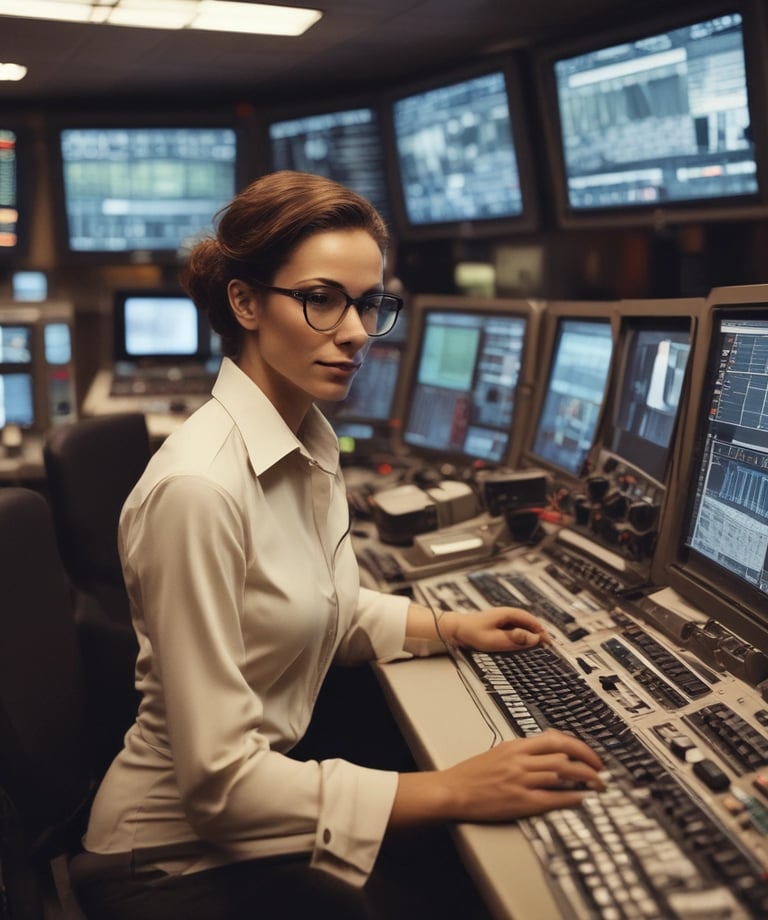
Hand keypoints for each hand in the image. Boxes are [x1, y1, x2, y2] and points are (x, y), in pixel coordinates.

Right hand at [438, 730, 605, 821]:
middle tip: (601, 771)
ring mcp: (521, 781)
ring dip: (585, 780)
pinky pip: (552, 798)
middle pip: (564, 757)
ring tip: (598, 786)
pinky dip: (570, 797)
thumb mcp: (499, 751)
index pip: (556, 740)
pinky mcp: (520, 802)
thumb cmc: (472, 774)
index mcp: (516, 746)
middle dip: (589, 764)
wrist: (453, 791)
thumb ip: (523, 749)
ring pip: (562, 775)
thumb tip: (547, 746)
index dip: (579, 747)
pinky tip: (581, 799)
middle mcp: (521, 761)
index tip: (591, 755)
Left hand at [441, 607, 551, 651]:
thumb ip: (516, 639)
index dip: (542, 632)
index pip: (532, 622)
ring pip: (522, 628)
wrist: (455, 629)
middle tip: (547, 649)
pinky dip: (521, 638)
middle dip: (538, 635)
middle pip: (529, 624)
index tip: (550, 644)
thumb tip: (535, 638)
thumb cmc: (473, 633)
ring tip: (538, 650)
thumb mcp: (496, 639)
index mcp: (509, 614)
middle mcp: (508, 614)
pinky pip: (514, 631)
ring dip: (530, 637)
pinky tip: (523, 648)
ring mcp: (503, 619)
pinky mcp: (499, 626)